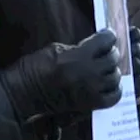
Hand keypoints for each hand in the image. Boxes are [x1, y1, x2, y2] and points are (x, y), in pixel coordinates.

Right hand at [3, 29, 122, 118]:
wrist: (24, 94)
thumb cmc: (34, 69)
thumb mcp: (55, 49)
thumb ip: (78, 48)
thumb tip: (95, 47)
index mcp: (77, 57)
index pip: (105, 42)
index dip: (108, 36)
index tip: (106, 35)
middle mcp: (87, 74)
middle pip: (113, 59)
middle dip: (111, 52)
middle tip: (105, 51)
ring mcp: (89, 91)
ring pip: (115, 77)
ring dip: (112, 70)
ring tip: (105, 68)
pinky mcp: (88, 104)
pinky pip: (113, 97)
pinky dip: (114, 90)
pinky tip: (107, 84)